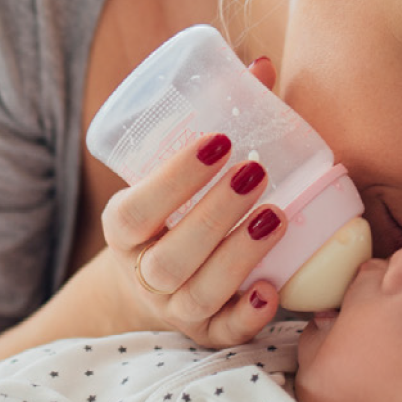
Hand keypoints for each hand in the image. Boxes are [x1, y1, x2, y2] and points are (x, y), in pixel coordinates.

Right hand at [98, 128, 287, 346]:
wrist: (151, 285)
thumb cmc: (173, 212)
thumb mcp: (176, 175)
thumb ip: (214, 124)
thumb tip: (262, 67)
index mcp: (124, 230)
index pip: (135, 211)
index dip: (173, 179)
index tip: (219, 141)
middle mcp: (144, 274)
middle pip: (170, 258)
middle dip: (214, 215)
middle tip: (255, 173)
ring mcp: (174, 309)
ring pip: (200, 294)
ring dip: (239, 256)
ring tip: (278, 216)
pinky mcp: (207, 333)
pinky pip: (224, 334)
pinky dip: (248, 316)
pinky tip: (272, 290)